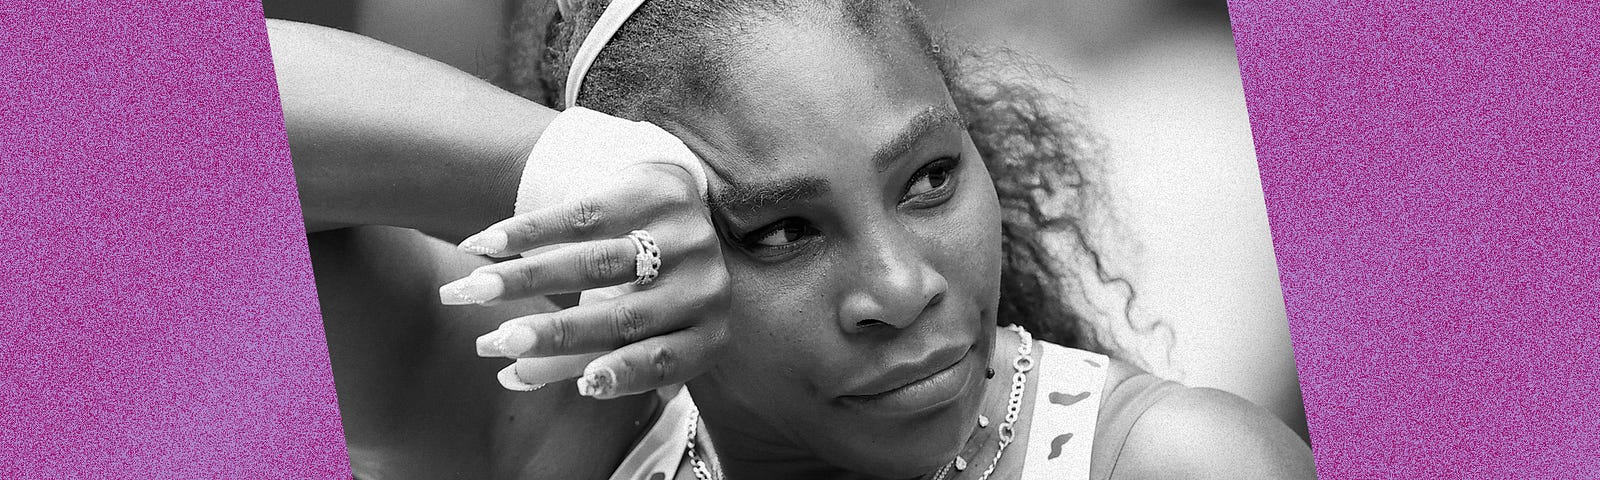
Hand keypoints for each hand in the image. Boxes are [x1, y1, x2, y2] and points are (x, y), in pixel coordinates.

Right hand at [439, 163, 729, 398]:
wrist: (675, 205)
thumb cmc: (647, 292)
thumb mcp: (630, 332)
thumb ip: (581, 360)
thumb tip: (512, 376)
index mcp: (708, 333)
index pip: (663, 360)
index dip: (625, 374)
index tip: (584, 388)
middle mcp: (703, 287)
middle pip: (623, 317)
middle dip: (556, 333)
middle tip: (497, 343)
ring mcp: (682, 237)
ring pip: (596, 263)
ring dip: (528, 279)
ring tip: (474, 290)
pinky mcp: (648, 194)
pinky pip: (580, 217)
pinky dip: (528, 232)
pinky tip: (484, 244)